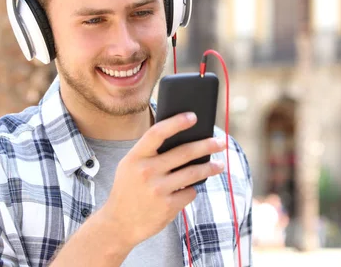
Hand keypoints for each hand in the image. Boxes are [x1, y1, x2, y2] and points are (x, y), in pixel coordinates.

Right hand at [99, 112, 225, 248]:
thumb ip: (149, 153)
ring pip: (193, 173)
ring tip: (219, 165)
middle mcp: (147, 171)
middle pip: (184, 152)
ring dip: (210, 168)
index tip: (193, 116)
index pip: (157, 133)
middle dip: (206, 145)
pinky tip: (190, 189)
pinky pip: (190, 192)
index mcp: (135, 157)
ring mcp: (158, 189)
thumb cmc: (128, 190)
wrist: (119, 224)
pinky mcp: (168, 206)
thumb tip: (181, 138)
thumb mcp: (129, 166)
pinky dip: (192, 189)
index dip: (176, 122)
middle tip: (221, 142)